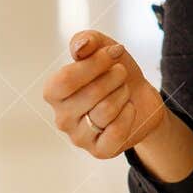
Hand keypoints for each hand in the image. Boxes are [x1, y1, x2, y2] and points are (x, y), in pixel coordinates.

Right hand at [42, 30, 168, 158]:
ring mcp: (79, 137)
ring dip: (122, 94)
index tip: (116, 52)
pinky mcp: (99, 151)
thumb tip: (80, 47)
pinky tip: (128, 108)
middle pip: (90, 94)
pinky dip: (128, 114)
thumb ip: (87, 41)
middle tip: (121, 73)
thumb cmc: (113, 71)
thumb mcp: (102, 47)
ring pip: (105, 111)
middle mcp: (61, 117)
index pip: (65, 80)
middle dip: (115, 77)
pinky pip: (115, 132)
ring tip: (123, 90)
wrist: (138, 96)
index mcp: (54, 92)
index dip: (94, 64)